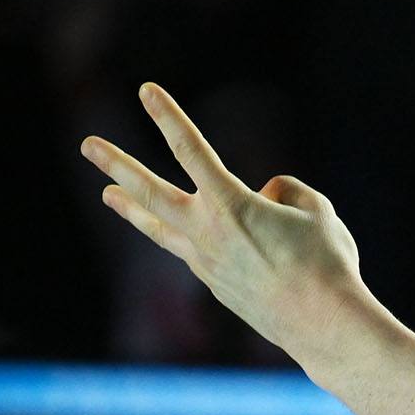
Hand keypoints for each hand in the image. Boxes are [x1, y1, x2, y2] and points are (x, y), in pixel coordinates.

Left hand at [80, 82, 368, 351]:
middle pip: (151, 192)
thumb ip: (286, 191)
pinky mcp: (214, 285)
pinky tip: (192, 237)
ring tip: (108, 195)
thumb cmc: (326, 264)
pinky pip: (193, 252)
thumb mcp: (317, 211)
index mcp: (232, 204)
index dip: (168, 117)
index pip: (191, 150)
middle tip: (88, 145)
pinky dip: (189, 239)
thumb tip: (264, 196)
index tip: (146, 91)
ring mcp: (205, 261)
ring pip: (157, 229)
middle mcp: (207, 232)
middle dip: (118, 165)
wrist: (322, 323)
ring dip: (130, 209)